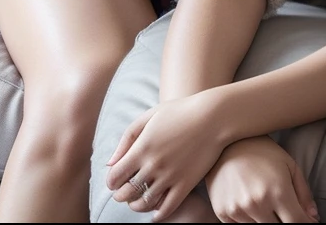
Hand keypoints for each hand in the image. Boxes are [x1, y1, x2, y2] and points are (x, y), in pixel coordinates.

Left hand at [105, 91, 226, 220]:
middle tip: (125, 191)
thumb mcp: (149, 116)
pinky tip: (156, 212)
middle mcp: (153, 165)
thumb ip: (126, 139)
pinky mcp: (186, 183)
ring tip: (139, 201)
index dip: (111, 182)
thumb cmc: (182, 111)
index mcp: (141, 148)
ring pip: (143, 204)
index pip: (114, 177)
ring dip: (136, 206)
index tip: (116, 181)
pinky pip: (167, 208)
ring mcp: (170, 176)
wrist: (216, 116)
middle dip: (121, 195)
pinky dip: (158, 215)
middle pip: (125, 193)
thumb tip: (110, 163)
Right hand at [206, 137, 317, 222]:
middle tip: (286, 211)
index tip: (308, 221)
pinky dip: (250, 222)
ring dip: (268, 221)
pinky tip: (253, 208)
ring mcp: (238, 210)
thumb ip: (304, 193)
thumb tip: (313, 217)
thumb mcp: (290, 166)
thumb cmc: (264, 153)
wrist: (228, 145)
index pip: (297, 222)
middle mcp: (258, 204)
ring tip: (268, 205)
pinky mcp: (222, 213)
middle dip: (287, 221)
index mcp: (278, 191)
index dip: (306, 223)